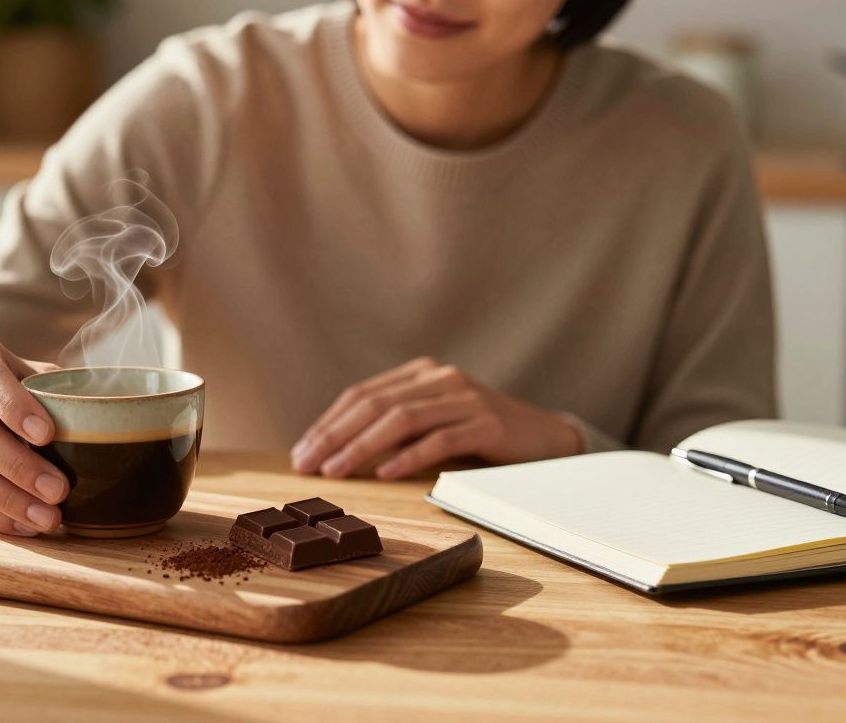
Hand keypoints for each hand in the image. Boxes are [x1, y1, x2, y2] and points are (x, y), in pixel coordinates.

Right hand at [0, 335, 66, 534]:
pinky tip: (24, 525)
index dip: (14, 406)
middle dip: (18, 465)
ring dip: (6, 498)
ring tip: (47, 517)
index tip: (47, 435)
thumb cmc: (9, 384)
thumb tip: (104, 413)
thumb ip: (57, 388)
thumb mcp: (29, 372)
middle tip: (59, 490)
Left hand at [290, 357, 581, 479]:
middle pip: (374, 404)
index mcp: (421, 372)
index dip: (327, 423)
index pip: (361, 395)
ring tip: (336, 471)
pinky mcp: (487, 424)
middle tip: (306, 465)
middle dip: (334, 436)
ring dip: (362, 447)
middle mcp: (440, 377)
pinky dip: (409, 457)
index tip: (301, 453)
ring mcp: (465, 398)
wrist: (545, 437)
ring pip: (401, 419)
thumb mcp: (433, 422)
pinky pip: (440, 439)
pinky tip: (384, 473)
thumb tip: (336, 452)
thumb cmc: (479, 435)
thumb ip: (395, 427)